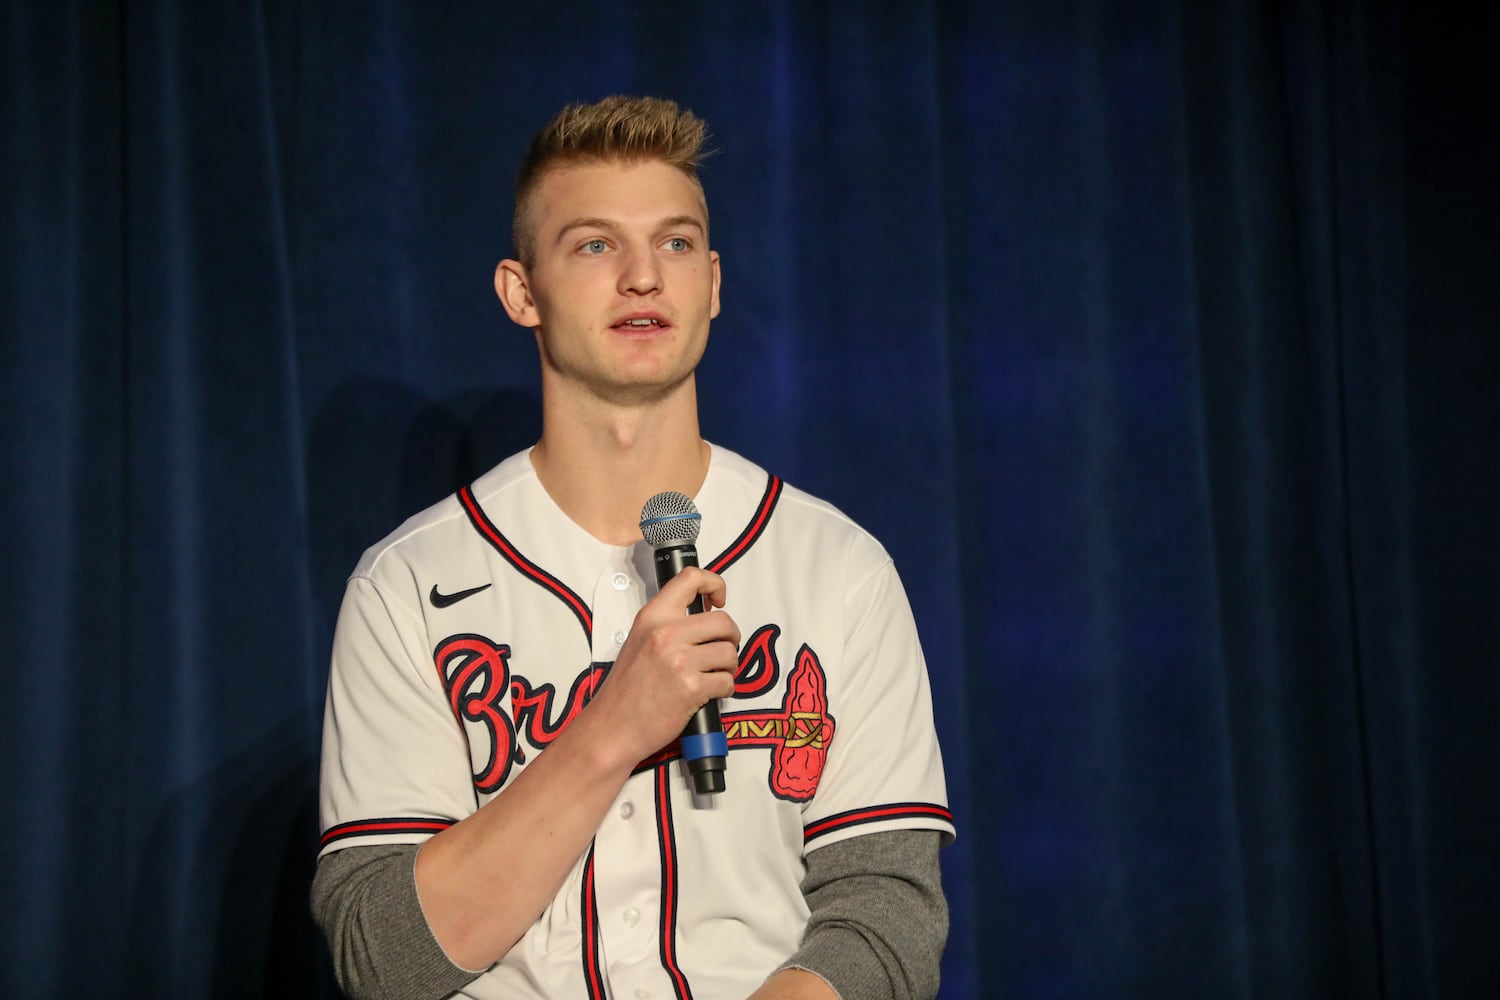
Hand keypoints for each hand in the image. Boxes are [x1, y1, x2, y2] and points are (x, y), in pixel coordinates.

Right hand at [587, 566, 739, 765]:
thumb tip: (705, 616)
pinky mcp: (691, 688)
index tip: (719, 600)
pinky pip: (727, 681)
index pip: (690, 578)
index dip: (714, 584)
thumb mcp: (639, 641)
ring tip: (713, 675)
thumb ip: (668, 624)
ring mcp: (679, 661)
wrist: (612, 727)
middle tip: (722, 650)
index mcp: (652, 617)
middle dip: (731, 638)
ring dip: (729, 666)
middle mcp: (665, 634)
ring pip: (730, 652)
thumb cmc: (626, 690)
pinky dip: (724, 689)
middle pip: (724, 621)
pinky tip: (707, 694)